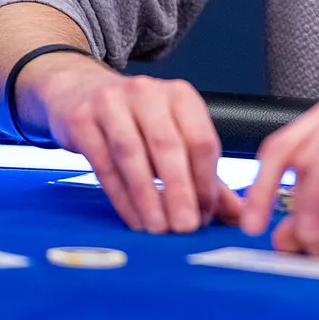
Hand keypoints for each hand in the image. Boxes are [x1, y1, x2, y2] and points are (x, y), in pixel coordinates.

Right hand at [22, 55, 239, 234]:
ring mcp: (111, 102)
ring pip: (133, 156)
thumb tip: (239, 216)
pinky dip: (121, 196)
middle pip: (169, 146)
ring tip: (158, 228)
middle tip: (186, 228)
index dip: (206, 182)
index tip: (206, 216)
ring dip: (148, 197)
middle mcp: (148, 92)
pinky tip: (134, 219)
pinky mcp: (81, 119)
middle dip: (180, 191)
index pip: (201, 140)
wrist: (79, 90)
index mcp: (180, 95)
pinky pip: (104, 164)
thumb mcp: (173, 135)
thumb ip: (205, 175)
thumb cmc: (136, 121)